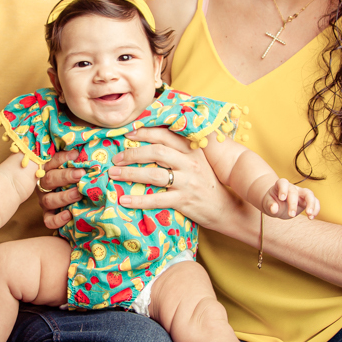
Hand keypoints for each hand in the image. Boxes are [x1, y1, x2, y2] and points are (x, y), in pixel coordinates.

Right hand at [37, 150, 80, 230]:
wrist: (74, 201)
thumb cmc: (75, 178)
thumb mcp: (75, 167)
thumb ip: (76, 160)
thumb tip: (81, 151)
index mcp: (49, 170)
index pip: (53, 161)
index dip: (63, 158)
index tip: (75, 155)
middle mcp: (44, 185)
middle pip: (50, 179)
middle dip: (66, 176)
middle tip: (81, 174)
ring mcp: (45, 201)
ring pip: (49, 200)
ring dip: (64, 197)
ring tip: (78, 194)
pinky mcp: (48, 215)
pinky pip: (49, 220)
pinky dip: (58, 219)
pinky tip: (69, 214)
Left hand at [109, 127, 239, 229]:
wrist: (227, 208)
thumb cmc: (208, 183)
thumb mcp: (200, 161)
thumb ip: (181, 150)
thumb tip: (153, 141)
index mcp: (193, 150)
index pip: (166, 135)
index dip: (145, 132)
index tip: (128, 133)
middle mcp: (191, 163)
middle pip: (157, 152)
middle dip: (133, 153)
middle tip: (116, 158)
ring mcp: (188, 182)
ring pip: (154, 175)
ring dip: (130, 174)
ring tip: (113, 174)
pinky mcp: (185, 201)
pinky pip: (157, 199)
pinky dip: (138, 200)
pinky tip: (124, 200)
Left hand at [261, 179, 319, 219]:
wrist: (278, 205)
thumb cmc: (272, 202)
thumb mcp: (267, 204)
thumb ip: (270, 205)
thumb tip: (273, 209)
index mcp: (281, 185)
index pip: (283, 183)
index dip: (283, 189)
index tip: (282, 198)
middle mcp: (292, 187)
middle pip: (294, 191)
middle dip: (293, 203)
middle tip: (291, 215)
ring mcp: (301, 193)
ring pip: (309, 194)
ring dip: (311, 203)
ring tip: (309, 214)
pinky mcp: (307, 200)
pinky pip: (315, 201)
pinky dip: (316, 209)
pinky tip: (311, 217)